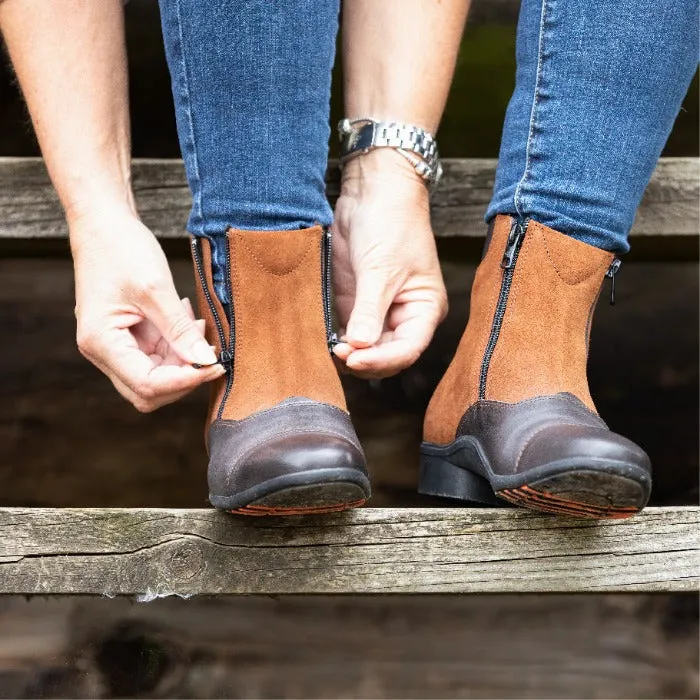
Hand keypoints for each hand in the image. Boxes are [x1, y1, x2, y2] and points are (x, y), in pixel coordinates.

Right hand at [70, 208, 224, 411]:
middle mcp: (103, 351)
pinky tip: (190, 322)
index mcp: (101, 342)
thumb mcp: (156, 288)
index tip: (214, 366)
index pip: (146, 384)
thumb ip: (180, 330)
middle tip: (214, 355)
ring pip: (156, 377)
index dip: (184, 382)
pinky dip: (178, 347)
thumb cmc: (121, 249)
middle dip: (184, 377)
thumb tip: (206, 362)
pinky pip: (157, 357)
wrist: (103, 224)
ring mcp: (114, 346)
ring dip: (184, 361)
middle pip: (149, 391)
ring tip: (201, 329)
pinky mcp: (127, 337)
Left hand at [332, 149, 447, 377]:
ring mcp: (380, 311)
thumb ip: (369, 309)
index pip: (407, 349)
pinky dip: (340, 340)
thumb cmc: (391, 224)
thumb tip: (360, 346)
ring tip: (331, 349)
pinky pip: (351, 333)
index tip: (354, 358)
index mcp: (424, 309)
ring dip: (350, 354)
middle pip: (387, 355)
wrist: (373, 191)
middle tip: (339, 353)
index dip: (382, 360)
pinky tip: (325, 340)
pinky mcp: (358, 303)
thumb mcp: (380, 269)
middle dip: (365, 360)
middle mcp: (405, 315)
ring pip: (367, 349)